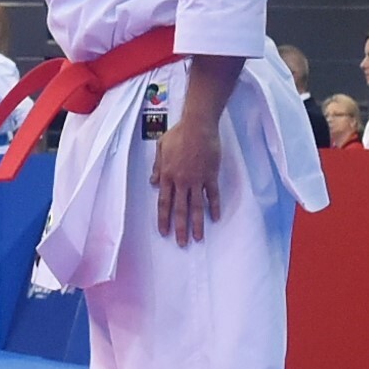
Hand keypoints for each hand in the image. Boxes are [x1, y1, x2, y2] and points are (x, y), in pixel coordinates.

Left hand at [150, 117, 222, 243]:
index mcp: (167, 176)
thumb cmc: (179, 133)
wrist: (198, 125)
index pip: (164, 203)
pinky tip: (215, 218)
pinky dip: (214, 207)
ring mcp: (197, 179)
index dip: (164, 219)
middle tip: (181, 243)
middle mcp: (181, 181)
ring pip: (196, 206)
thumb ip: (157, 167)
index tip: (164, 232)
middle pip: (179, 209)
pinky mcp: (210, 175)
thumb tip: (153, 182)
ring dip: (197, 223)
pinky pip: (213, 195)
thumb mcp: (161, 148)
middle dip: (180, 228)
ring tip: (198, 238)